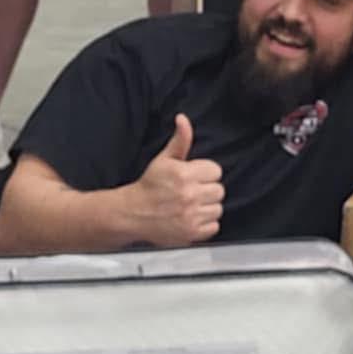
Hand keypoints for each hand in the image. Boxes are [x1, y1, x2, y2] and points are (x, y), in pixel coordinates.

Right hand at [130, 114, 224, 246]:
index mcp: (184, 174)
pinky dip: (205, 224)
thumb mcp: (164, 159)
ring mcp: (191, 216)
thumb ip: (180, 139)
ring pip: (217, 209)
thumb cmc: (150, 186)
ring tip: (191, 205)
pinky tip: (192, 218)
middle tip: (192, 192)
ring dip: (207, 208)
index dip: (206, 174)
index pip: (216, 171)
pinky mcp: (191, 233)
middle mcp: (189, 195)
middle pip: (219, 190)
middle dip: (207, 190)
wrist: (133, 213)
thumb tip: (183, 119)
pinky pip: (214, 226)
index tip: (194, 177)